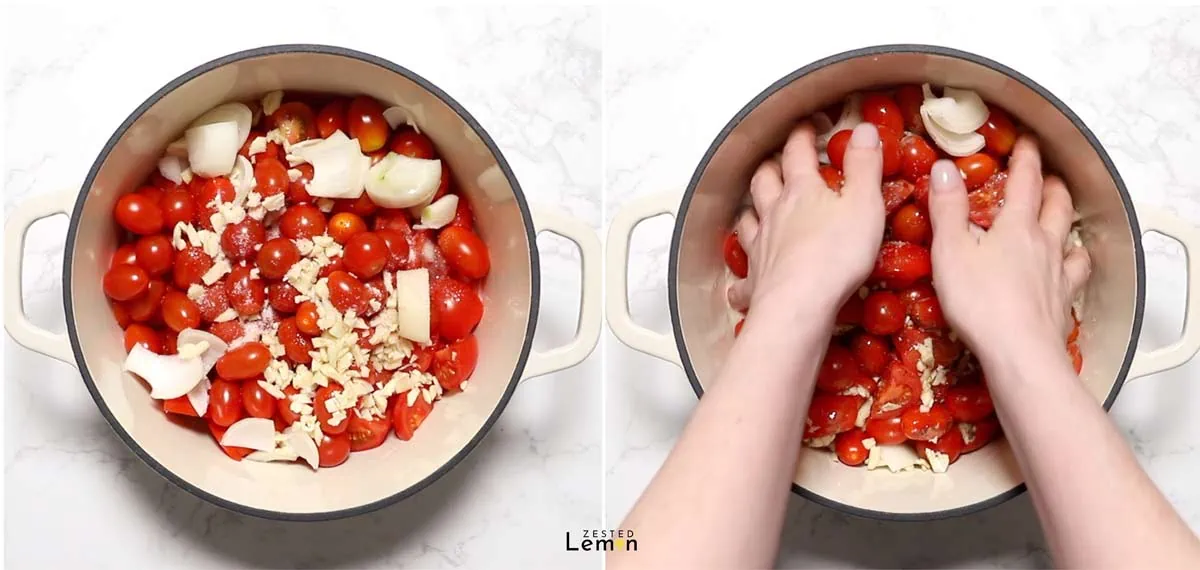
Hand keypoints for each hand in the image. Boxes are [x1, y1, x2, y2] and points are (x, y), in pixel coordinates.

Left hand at [728, 122, 884, 319]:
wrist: (799, 304)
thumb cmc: (836, 255)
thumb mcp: (864, 204)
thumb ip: (865, 166)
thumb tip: (863, 129)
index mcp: (801, 192)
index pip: (798, 153)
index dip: (802, 137)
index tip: (805, 128)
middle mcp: (774, 214)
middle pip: (764, 182)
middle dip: (770, 168)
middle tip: (775, 163)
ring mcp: (760, 247)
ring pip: (747, 221)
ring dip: (750, 212)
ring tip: (753, 209)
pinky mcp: (755, 281)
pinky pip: (742, 279)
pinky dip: (740, 280)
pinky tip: (739, 285)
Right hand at [927, 136, 1089, 363]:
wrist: (1020, 354)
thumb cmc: (979, 302)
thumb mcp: (950, 250)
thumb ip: (948, 208)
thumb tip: (944, 167)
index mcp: (1016, 226)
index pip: (1025, 180)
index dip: (1026, 157)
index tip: (1027, 141)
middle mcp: (1044, 243)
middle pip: (1056, 204)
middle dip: (1051, 184)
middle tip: (1046, 175)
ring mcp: (1058, 273)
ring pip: (1071, 236)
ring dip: (1067, 219)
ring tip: (1062, 214)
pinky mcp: (1063, 301)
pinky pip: (1077, 272)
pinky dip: (1076, 261)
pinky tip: (1071, 266)